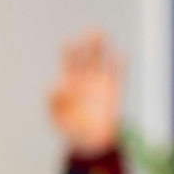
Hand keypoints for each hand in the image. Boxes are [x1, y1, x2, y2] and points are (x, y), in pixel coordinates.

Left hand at [46, 28, 122, 155]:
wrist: (90, 143)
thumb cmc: (70, 129)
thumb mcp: (56, 117)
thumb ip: (52, 101)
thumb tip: (56, 84)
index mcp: (69, 83)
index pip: (69, 63)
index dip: (68, 52)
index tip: (68, 44)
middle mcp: (85, 79)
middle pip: (86, 57)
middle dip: (87, 45)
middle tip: (90, 31)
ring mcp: (100, 83)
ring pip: (102, 61)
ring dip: (101, 48)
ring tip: (101, 34)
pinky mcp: (114, 90)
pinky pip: (118, 75)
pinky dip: (120, 65)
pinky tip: (121, 55)